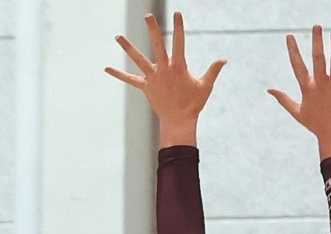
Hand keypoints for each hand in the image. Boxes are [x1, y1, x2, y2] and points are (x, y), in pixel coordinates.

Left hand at [108, 12, 225, 146]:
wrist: (179, 122)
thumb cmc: (194, 104)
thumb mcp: (206, 86)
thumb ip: (213, 71)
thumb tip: (224, 60)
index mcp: (179, 67)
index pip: (180, 42)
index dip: (179, 26)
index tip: (178, 13)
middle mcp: (164, 69)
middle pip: (157, 45)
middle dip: (153, 29)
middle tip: (147, 15)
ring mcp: (153, 77)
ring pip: (139, 59)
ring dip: (128, 47)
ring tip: (118, 36)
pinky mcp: (146, 87)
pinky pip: (130, 79)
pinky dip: (119, 74)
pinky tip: (106, 68)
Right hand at [268, 26, 330, 158]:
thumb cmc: (315, 124)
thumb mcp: (297, 112)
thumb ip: (283, 99)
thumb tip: (269, 90)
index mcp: (308, 88)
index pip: (298, 65)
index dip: (293, 50)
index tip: (290, 36)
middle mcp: (321, 85)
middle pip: (318, 59)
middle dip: (317, 42)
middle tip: (317, 26)